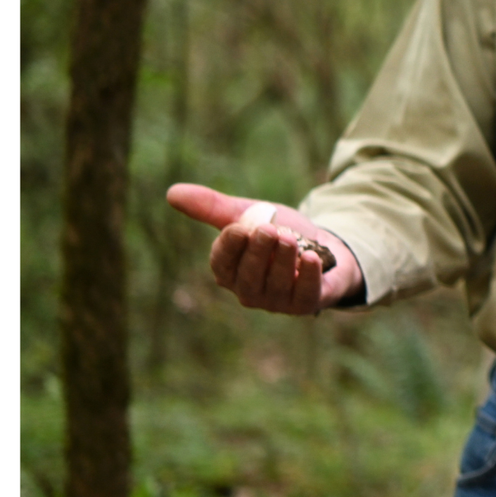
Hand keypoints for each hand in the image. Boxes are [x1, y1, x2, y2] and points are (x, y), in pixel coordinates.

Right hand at [167, 183, 359, 315]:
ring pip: (275, 286)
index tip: (239, 227)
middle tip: (269, 229)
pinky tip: (310, 257)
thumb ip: (213, 207)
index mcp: (230, 271)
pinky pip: (304, 296)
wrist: (324, 243)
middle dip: (257, 253)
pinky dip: (307, 276)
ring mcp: (277, 302)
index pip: (222, 264)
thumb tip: (171, 192)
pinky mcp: (305, 303)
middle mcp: (249, 291)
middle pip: (248, 277)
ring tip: (291, 238)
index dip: (230, 247)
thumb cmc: (279, 232)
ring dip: (283, 260)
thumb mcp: (249, 214)